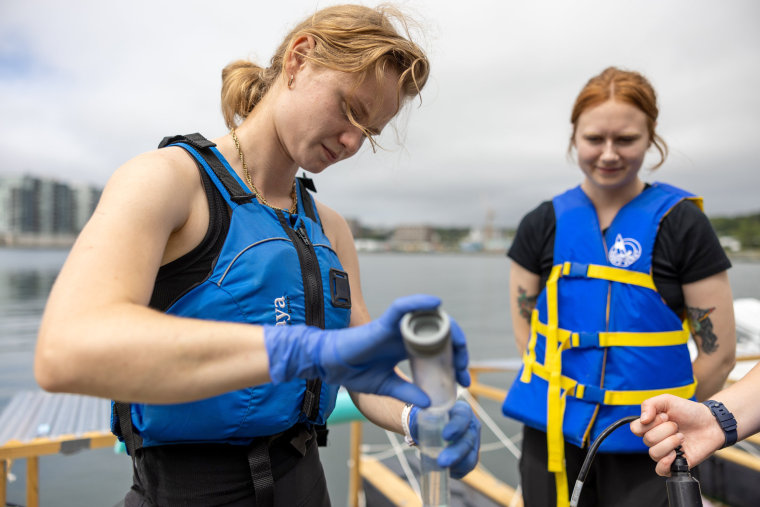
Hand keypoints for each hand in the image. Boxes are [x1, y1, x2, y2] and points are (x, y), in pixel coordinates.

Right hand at [265, 294, 463, 405]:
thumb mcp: (389, 386)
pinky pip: (403, 307)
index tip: (464, 380)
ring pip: (429, 319)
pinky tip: (435, 304)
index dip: (456, 362)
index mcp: (410, 349)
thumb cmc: (356, 373)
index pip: (441, 349)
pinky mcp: (385, 322)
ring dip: (449, 329)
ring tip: (460, 345)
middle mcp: (408, 335)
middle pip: (442, 333)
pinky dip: (419, 303)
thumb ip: (408, 393)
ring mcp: (398, 327)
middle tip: (464, 370)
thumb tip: (431, 404)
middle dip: (459, 349)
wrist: (332, 367)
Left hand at [410, 400, 480, 478]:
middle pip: (468, 441)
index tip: (445, 436)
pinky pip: (466, 467)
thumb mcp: (426, 412)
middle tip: (442, 461)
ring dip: (457, 465)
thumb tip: (421, 414)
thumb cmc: (429, 417)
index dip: (456, 427)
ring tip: (441, 467)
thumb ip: (423, 412)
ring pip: (471, 457)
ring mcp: (473, 443)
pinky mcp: (470, 457)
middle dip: (456, 453)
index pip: (463, 417)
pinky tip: (445, 471)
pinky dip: (456, 471)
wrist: (430, 428)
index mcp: (462, 410)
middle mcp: (471, 427)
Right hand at [630, 394, 724, 475]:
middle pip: (647, 440)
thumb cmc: (689, 411)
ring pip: (654, 453)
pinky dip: (665, 463)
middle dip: (666, 430)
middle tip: (677, 426)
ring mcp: (665, 452)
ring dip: (670, 443)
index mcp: (650, 425)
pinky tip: (674, 454)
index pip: (636, 429)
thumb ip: (650, 405)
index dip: (650, 423)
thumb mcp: (667, 400)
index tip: (665, 417)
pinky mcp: (675, 463)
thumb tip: (642, 420)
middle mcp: (655, 439)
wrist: (711, 423)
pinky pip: (660, 470)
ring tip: (682, 437)